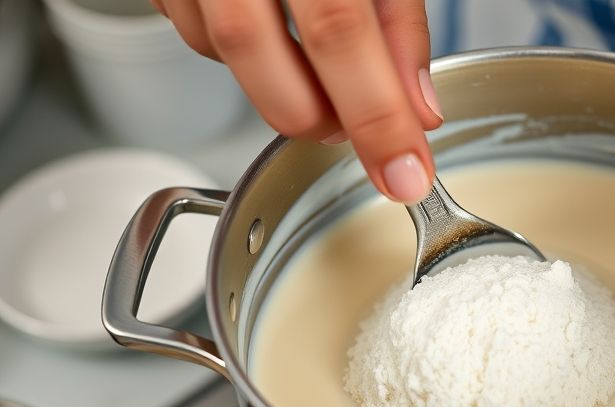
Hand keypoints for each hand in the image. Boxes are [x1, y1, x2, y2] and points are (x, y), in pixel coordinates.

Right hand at [150, 0, 441, 202]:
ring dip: (283, 83)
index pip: (340, 36)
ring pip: (227, 59)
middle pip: (270, 73)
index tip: (406, 177)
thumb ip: (399, 22)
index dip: (376, 116)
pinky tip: (270, 29)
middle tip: (358, 119)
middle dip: (326, 120)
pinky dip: (243, 52)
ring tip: (318, 60)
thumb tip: (418, 109)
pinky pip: (196, 34)